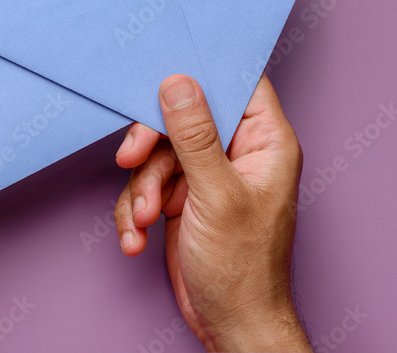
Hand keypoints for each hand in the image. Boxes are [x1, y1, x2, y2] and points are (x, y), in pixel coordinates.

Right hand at [114, 75, 309, 351]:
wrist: (229, 324)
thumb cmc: (243, 268)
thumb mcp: (215, 195)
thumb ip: (195, 136)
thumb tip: (178, 82)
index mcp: (265, 141)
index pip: (237, 83)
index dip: (201, 73)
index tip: (161, 74)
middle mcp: (239, 152)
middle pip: (185, 117)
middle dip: (152, 144)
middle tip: (131, 159)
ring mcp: (209, 176)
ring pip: (160, 154)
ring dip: (142, 188)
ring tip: (144, 220)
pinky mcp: (184, 198)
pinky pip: (149, 184)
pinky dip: (136, 210)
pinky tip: (138, 236)